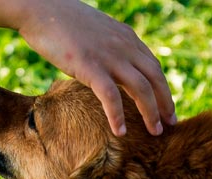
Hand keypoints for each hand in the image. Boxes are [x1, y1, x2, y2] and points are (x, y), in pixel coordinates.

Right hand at [17, 0, 176, 135]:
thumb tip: (107, 65)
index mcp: (126, 37)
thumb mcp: (94, 33)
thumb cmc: (60, 22)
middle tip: (171, 123)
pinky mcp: (90, 66)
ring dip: (151, 113)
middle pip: (155, 78)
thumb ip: (107, 47)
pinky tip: (120, 132)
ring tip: (155, 132)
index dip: (163, 88)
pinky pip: (111, 96)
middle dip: (165, 102)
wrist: (40, 9)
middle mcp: (123, 46)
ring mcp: (109, 56)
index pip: (153, 66)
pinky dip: (118, 116)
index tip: (166, 106)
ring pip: (141, 88)